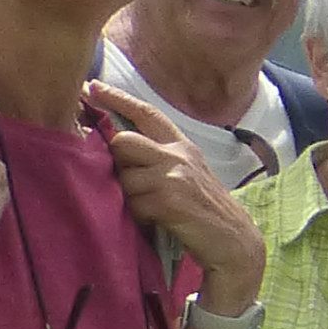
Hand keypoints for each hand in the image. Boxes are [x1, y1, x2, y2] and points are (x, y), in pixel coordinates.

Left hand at [88, 82, 264, 312]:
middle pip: (123, 141)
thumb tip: (118, 149)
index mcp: (183, 146)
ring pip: (123, 176)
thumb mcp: (188, 175)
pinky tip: (157, 221)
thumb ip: (159, 159)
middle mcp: (179, 156)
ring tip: (149, 208)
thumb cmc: (206, 211)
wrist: (235, 242)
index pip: (147, 113)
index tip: (92, 86)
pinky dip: (138, 216)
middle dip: (116, 160)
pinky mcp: (168, 200)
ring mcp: (174, 176)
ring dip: (128, 196)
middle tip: (129, 181)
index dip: (118, 98)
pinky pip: (132, 203)